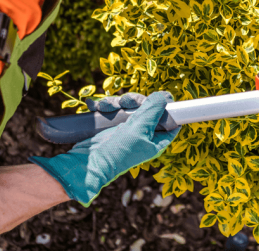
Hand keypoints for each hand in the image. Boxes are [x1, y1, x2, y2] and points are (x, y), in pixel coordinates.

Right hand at [29, 92, 178, 206]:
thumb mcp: (139, 129)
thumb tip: (166, 96)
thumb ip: (153, 111)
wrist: (88, 163)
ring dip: (116, 103)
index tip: (161, 97)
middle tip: (126, 102)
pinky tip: (95, 106)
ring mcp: (127, 130)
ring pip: (128, 107)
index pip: (170, 122)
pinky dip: (105, 106)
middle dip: (135, 101)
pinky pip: (113, 110)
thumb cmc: (118, 151)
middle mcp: (143, 134)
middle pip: (147, 108)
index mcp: (156, 140)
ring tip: (105, 107)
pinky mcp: (112, 126)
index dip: (167, 108)